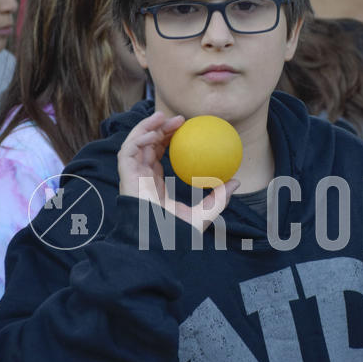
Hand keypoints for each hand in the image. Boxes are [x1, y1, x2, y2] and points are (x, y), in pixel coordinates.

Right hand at [118, 111, 239, 230]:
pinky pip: (128, 151)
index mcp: (155, 184)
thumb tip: (237, 181)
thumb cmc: (178, 234)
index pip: (158, 154)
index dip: (168, 138)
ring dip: (147, 126)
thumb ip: (219, 197)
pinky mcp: (125, 177)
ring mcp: (132, 177)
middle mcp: (141, 178)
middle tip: (179, 119)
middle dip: (159, 127)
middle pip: (147, 145)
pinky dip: (139, 138)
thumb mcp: (205, 213)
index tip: (186, 127)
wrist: (160, 245)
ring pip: (136, 143)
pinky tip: (154, 132)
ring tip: (163, 116)